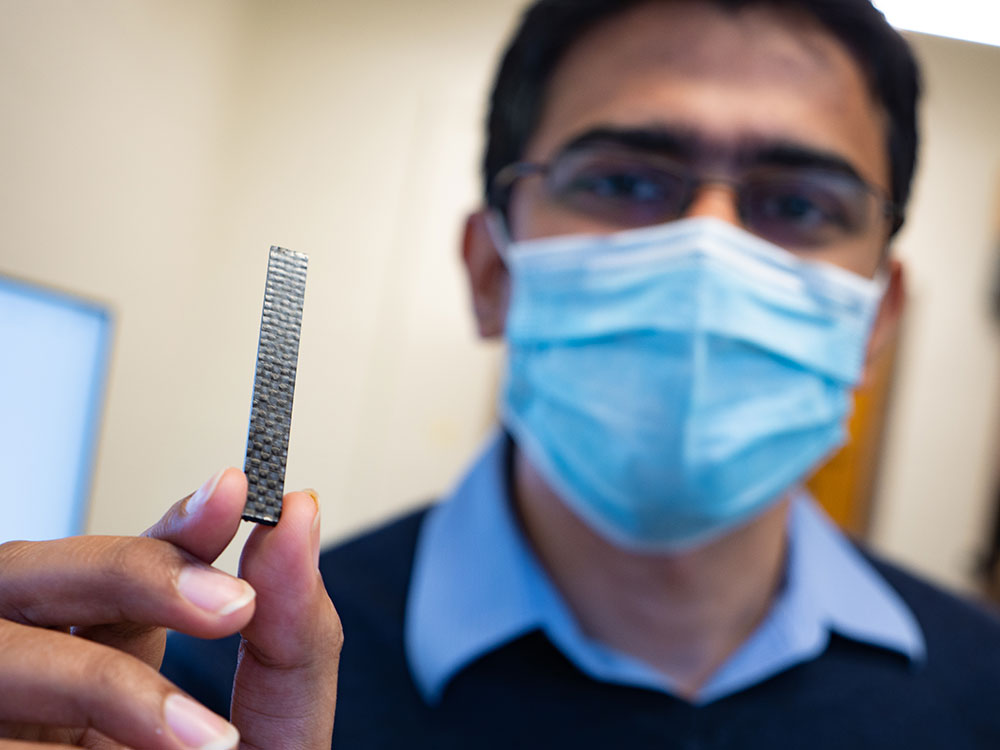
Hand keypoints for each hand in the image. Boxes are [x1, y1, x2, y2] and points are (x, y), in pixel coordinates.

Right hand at [0, 468, 340, 748]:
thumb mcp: (279, 727)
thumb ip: (294, 638)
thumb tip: (298, 520)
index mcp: (112, 653)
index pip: (124, 558)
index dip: (175, 521)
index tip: (239, 491)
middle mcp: (45, 675)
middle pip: (34, 572)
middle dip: (134, 572)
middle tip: (234, 603)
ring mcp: (5, 713)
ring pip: (5, 649)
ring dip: (106, 681)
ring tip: (211, 739)